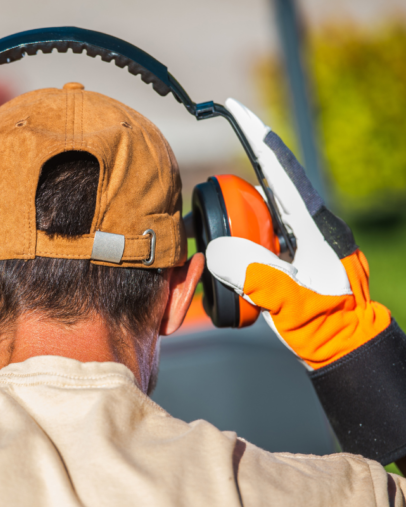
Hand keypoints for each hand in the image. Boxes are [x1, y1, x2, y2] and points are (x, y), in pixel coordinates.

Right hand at [205, 99, 390, 369]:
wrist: (346, 347)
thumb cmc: (326, 327)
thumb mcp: (290, 303)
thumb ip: (256, 275)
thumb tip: (219, 248)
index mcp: (313, 227)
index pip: (279, 171)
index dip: (256, 136)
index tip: (234, 108)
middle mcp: (311, 225)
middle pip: (268, 189)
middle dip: (236, 192)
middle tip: (211, 211)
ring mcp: (306, 239)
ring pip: (265, 213)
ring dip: (239, 222)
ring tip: (220, 242)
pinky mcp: (298, 254)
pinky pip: (265, 234)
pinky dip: (246, 239)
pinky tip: (235, 260)